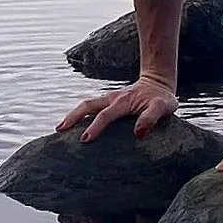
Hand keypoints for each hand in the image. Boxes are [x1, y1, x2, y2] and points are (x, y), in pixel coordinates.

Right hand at [57, 77, 177, 141]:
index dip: (95, 127)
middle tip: (59, 130)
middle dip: (73, 116)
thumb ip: (151, 118)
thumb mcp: (162, 107)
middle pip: (87, 105)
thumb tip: (138, 133)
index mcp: (123, 101)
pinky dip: (80, 114)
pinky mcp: (108, 102)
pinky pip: (91, 107)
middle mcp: (112, 98)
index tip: (84, 139)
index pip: (106, 115)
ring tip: (60, 128)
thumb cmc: (161, 98)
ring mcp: (109, 99)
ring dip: (73, 114)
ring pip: (86, 104)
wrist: (158, 83)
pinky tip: (74, 126)